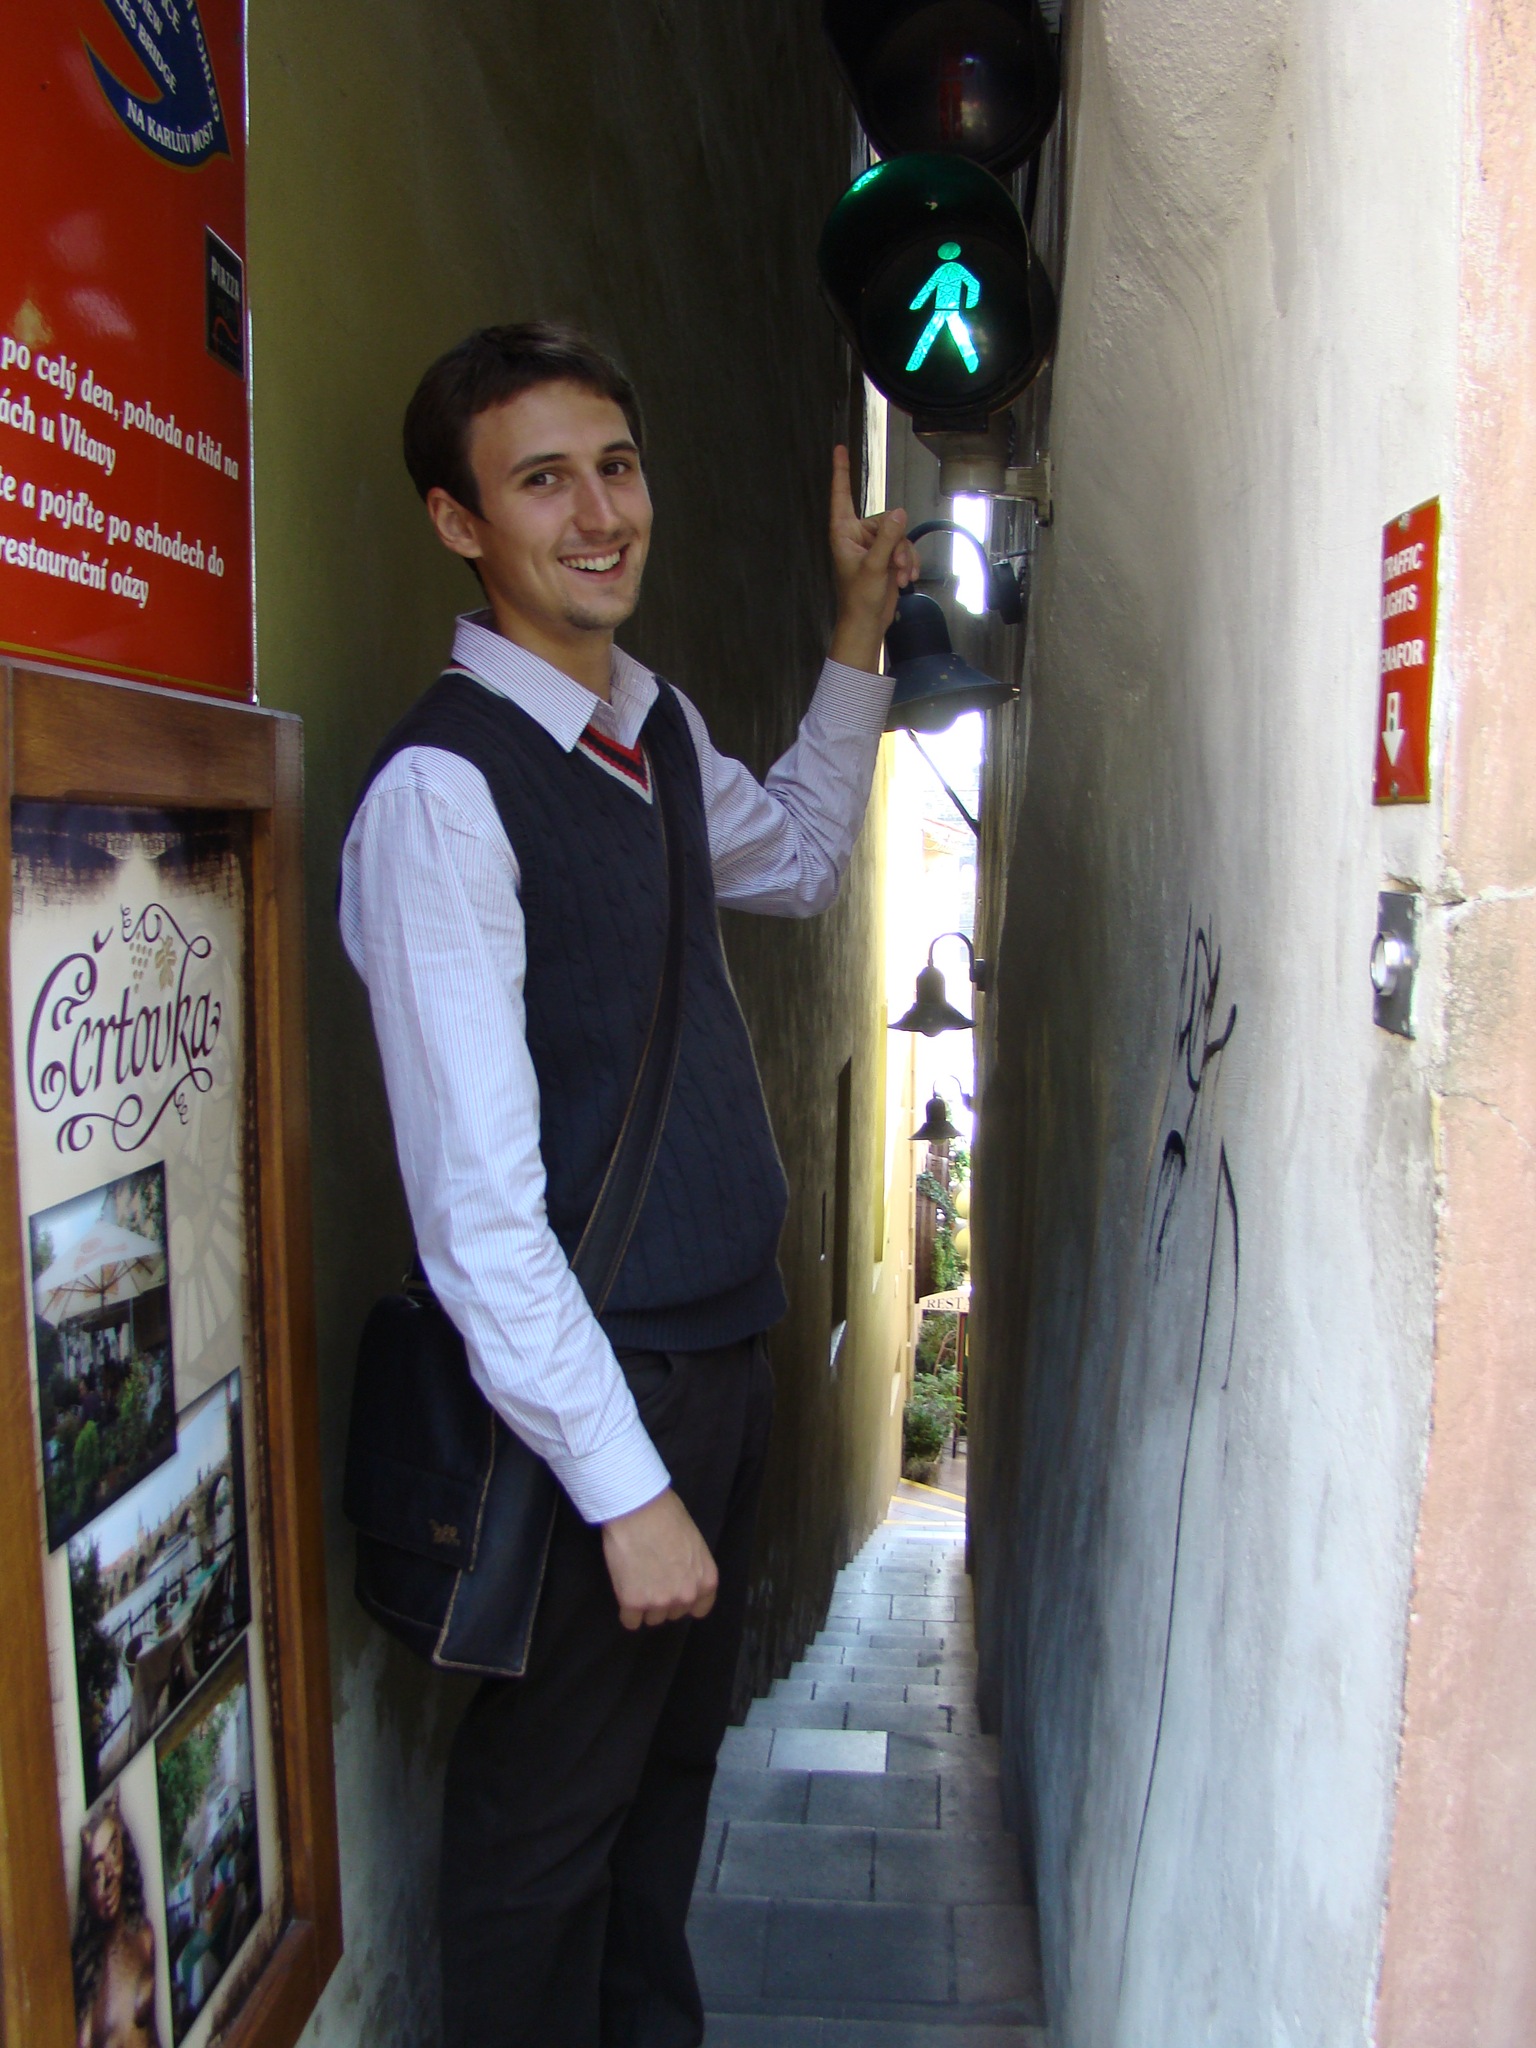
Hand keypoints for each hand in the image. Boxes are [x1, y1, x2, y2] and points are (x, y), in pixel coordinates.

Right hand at [602, 1488, 718, 1629]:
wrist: (638, 1508)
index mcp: (706, 1580)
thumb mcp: (693, 1542)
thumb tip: (681, 1574)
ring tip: (636, 1579)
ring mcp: (660, 1601)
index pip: (700, 1609)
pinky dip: (626, 1611)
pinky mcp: (633, 1602)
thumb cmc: (667, 1515)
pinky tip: (624, 1591)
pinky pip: (630, 1621)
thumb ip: (692, 1567)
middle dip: (663, 1599)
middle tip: (651, 1577)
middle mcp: (686, 1596)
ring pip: (652, 1618)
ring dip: (644, 1605)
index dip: (685, 1600)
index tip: (674, 1590)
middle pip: (673, 1613)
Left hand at [827, 443, 917, 675]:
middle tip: (895, 569)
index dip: (841, 472)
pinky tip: (906, 580)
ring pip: (900, 535)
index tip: (838, 448)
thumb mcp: (874, 567)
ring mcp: (873, 546)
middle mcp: (857, 536)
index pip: (842, 495)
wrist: (867, 624)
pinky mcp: (886, 558)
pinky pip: (905, 548)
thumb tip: (900, 512)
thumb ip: (888, 539)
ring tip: (901, 578)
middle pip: (887, 520)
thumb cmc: (859, 599)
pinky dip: (908, 563)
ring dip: (905, 557)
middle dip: (897, 545)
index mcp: (844, 533)